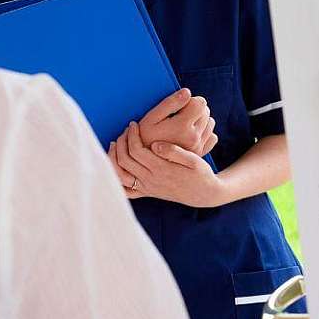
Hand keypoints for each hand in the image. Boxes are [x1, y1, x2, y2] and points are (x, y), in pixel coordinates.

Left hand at [109, 122, 232, 207]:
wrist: (204, 194)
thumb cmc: (200, 173)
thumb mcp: (194, 160)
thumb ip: (174, 151)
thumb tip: (155, 145)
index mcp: (162, 169)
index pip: (136, 150)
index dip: (132, 135)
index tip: (134, 124)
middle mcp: (151, 180)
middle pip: (124, 160)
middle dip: (122, 142)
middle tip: (126, 130)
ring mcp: (147, 188)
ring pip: (120, 175)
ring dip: (114, 158)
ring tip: (116, 144)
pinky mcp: (147, 192)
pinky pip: (125, 191)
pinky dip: (116, 178)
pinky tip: (116, 165)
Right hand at [138, 87, 216, 157]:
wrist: (146, 164)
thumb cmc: (144, 138)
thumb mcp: (151, 118)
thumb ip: (169, 103)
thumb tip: (187, 92)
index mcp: (182, 126)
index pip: (200, 103)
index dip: (190, 100)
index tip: (179, 105)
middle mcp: (194, 137)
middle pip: (206, 112)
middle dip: (195, 109)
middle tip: (180, 114)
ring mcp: (198, 146)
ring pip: (210, 123)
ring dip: (201, 120)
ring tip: (185, 123)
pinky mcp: (200, 153)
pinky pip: (212, 137)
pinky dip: (205, 132)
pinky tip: (192, 133)